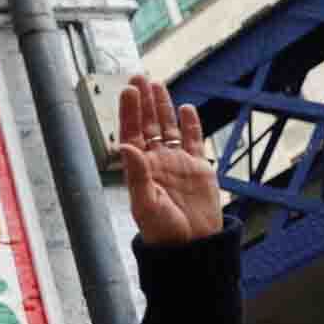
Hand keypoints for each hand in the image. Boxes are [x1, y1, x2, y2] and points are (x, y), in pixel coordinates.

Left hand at [119, 74, 222, 245]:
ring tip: (158, 85)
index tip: (129, 91)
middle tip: (139, 78)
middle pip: (149, 126)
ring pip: (168, 129)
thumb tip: (125, 145)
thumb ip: (136, 175)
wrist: (192, 246)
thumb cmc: (163, 232)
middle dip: (144, 102)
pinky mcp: (198, 168)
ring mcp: (177, 163)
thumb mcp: (145, 205)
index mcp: (139, 170)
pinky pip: (192, 141)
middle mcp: (156, 163)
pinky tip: (186, 109)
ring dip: (163, 107)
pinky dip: (190, 125)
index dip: (130, 112)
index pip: (132, 134)